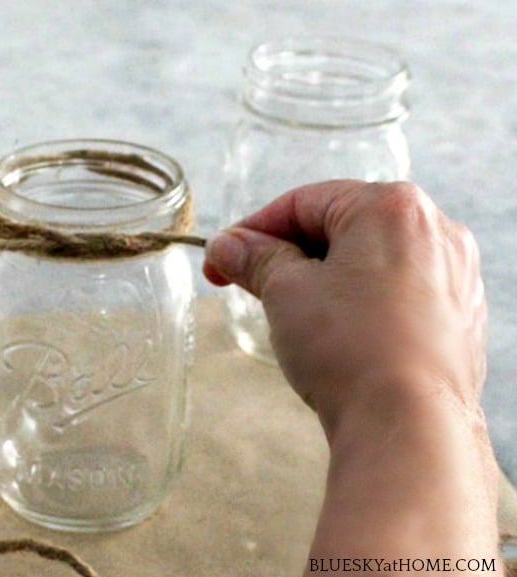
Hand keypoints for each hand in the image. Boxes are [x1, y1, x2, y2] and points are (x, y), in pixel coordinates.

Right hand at [204, 180, 486, 433]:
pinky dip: (362, 303)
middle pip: (341, 228)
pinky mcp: (463, 316)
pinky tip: (339, 336)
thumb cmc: (349, 349)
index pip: (303, 202)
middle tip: (250, 285)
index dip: (252, 230)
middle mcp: (435, 230)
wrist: (411, 426)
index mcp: (391, 207)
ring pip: (372, 261)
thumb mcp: (285, 292)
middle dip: (288, 255)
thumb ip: (255, 258)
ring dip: (325, 279)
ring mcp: (456, 274)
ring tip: (292, 314)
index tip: (222, 258)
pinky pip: (399, 293)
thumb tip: (227, 246)